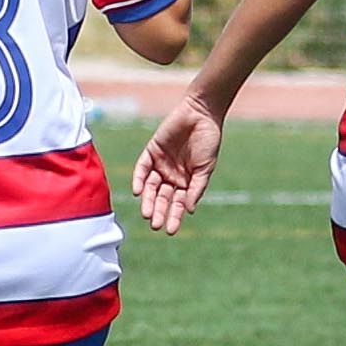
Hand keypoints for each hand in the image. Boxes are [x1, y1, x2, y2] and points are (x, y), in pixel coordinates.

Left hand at [132, 98, 220, 233]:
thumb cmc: (208, 141)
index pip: (178, 204)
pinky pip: (142, 168)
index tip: (171, 230)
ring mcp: (160, 164)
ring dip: (147, 200)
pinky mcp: (151, 151)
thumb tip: (189, 210)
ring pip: (150, 187)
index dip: (174, 216)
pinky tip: (137, 192)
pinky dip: (138, 180)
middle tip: (155, 225)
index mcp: (186, 182)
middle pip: (161, 198)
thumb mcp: (205, 168)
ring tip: (146, 213)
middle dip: (158, 211)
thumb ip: (196, 188)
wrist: (201, 114)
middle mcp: (171, 176)